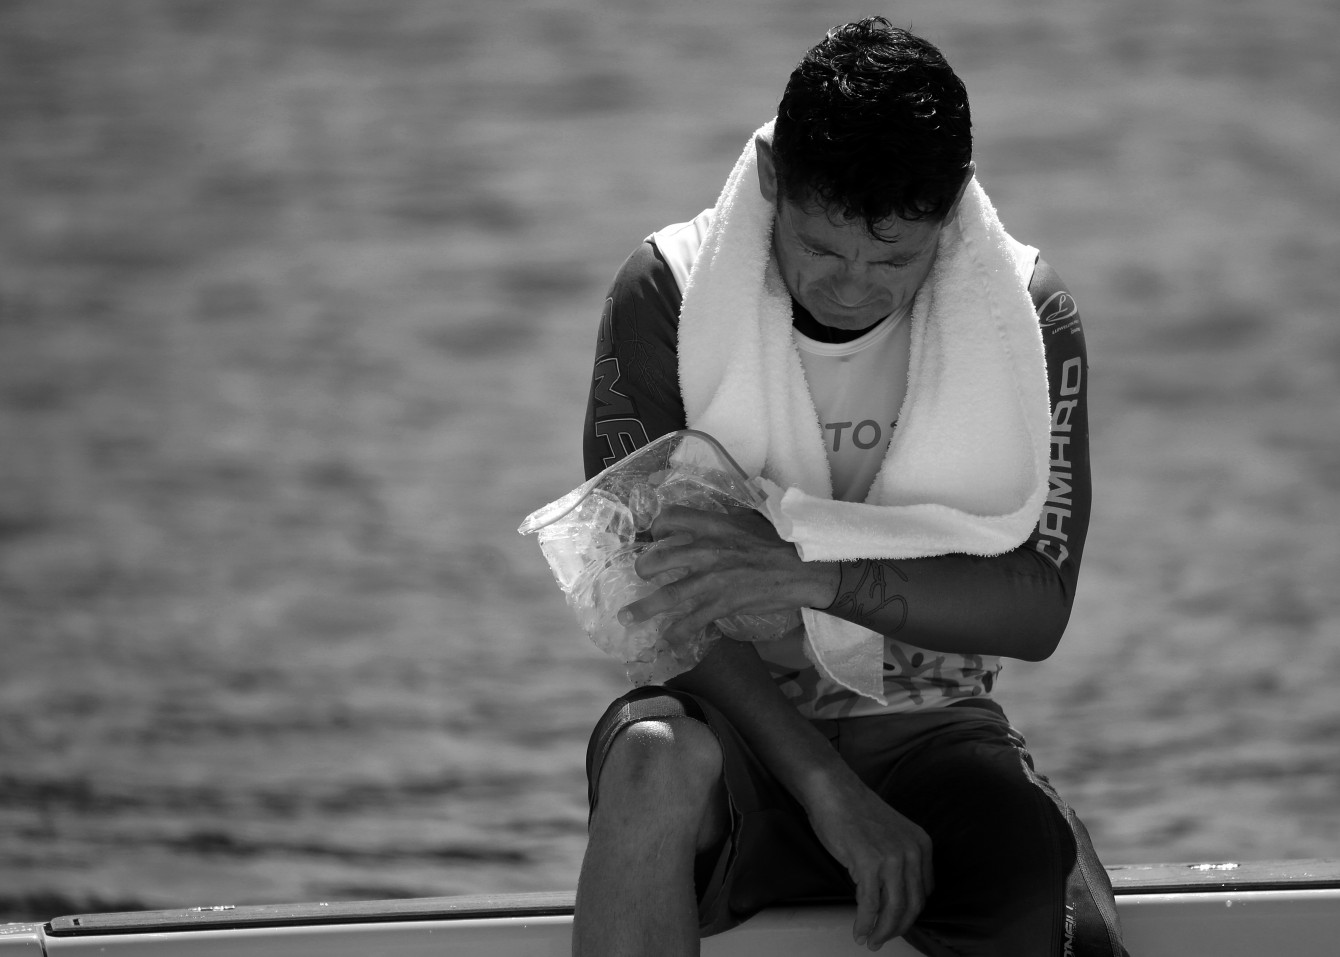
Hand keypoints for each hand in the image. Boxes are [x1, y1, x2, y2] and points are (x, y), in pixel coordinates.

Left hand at [617, 506, 837, 644]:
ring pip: (668, 595)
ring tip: (627, 617)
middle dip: (643, 569)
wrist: (803, 569)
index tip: (655, 536)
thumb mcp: (750, 519)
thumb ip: (725, 519)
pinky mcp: (722, 604)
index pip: (672, 517)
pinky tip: (667, 641)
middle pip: (659, 558)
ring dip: (644, 609)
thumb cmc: (779, 543)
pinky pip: (692, 622)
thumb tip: (712, 518)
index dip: (657, 526)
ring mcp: (712, 579)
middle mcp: (706, 550)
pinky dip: (677, 634)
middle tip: (641, 576)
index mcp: (714, 525)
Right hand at [802, 769, 933, 949]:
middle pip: (912, 905)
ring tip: (871, 940)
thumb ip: (898, 860)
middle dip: (897, 928)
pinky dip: (865, 923)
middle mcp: (912, 852)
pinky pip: (870, 904)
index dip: (909, 912)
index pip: (923, 891)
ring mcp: (892, 858)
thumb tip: (891, 892)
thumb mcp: (890, 834)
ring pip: (894, 909)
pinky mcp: (869, 864)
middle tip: (884, 939)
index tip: (897, 921)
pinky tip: (859, 930)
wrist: (834, 790)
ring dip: (882, 931)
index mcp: (921, 844)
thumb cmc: (854, 809)